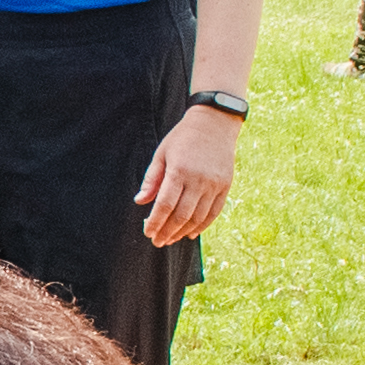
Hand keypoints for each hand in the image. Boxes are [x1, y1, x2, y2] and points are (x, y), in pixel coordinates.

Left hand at [135, 102, 240, 244]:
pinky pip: (214, 212)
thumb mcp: (161, 154)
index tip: (148, 232)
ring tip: (171, 239)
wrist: (215, 123)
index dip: (156, 222)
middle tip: (157, 242)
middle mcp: (198, 180)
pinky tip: (191, 233)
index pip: (165, 205)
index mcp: (179, 171)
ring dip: (182, 232)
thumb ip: (151, 179)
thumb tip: (140, 201)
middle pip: (181, 215)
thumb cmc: (182, 138)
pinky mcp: (225, 186)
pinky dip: (202, 226)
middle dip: (167, 232)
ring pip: (198, 217)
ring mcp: (214, 184)